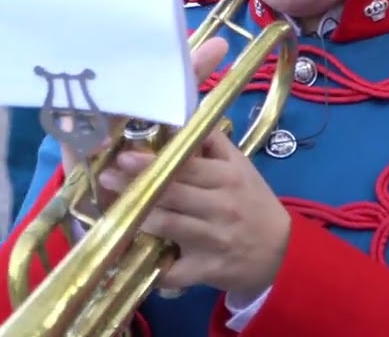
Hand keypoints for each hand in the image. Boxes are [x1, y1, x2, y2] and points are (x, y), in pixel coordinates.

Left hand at [96, 36, 291, 296]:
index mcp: (226, 177)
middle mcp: (220, 207)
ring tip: (112, 210)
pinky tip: (130, 258)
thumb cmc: (252, 202)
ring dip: (137, 218)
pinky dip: (154, 267)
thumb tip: (180, 117)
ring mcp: (213, 240)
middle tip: (106, 179)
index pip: (184, 166)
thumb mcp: (239, 166)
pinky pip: (175, 270)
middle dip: (136, 186)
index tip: (124, 155)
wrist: (282, 252)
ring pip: (168, 227)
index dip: (152, 161)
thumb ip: (211, 143)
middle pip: (171, 194)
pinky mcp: (207, 270)